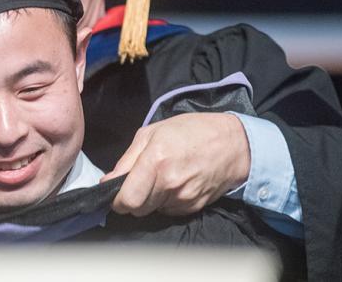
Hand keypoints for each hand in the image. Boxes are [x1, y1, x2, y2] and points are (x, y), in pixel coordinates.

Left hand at [100, 113, 249, 216]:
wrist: (232, 144)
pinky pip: (169, 211)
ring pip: (152, 210)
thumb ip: (127, 159)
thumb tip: (108, 181)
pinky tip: (175, 183)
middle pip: (137, 209)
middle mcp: (170, 183)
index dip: (116, 199)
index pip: (127, 200)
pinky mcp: (194, 206)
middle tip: (139, 181)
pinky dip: (166, 201)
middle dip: (132, 198)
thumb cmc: (190, 131)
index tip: (116, 192)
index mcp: (155, 161)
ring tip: (161, 177)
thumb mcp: (151, 132)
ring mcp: (184, 197)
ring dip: (150, 199)